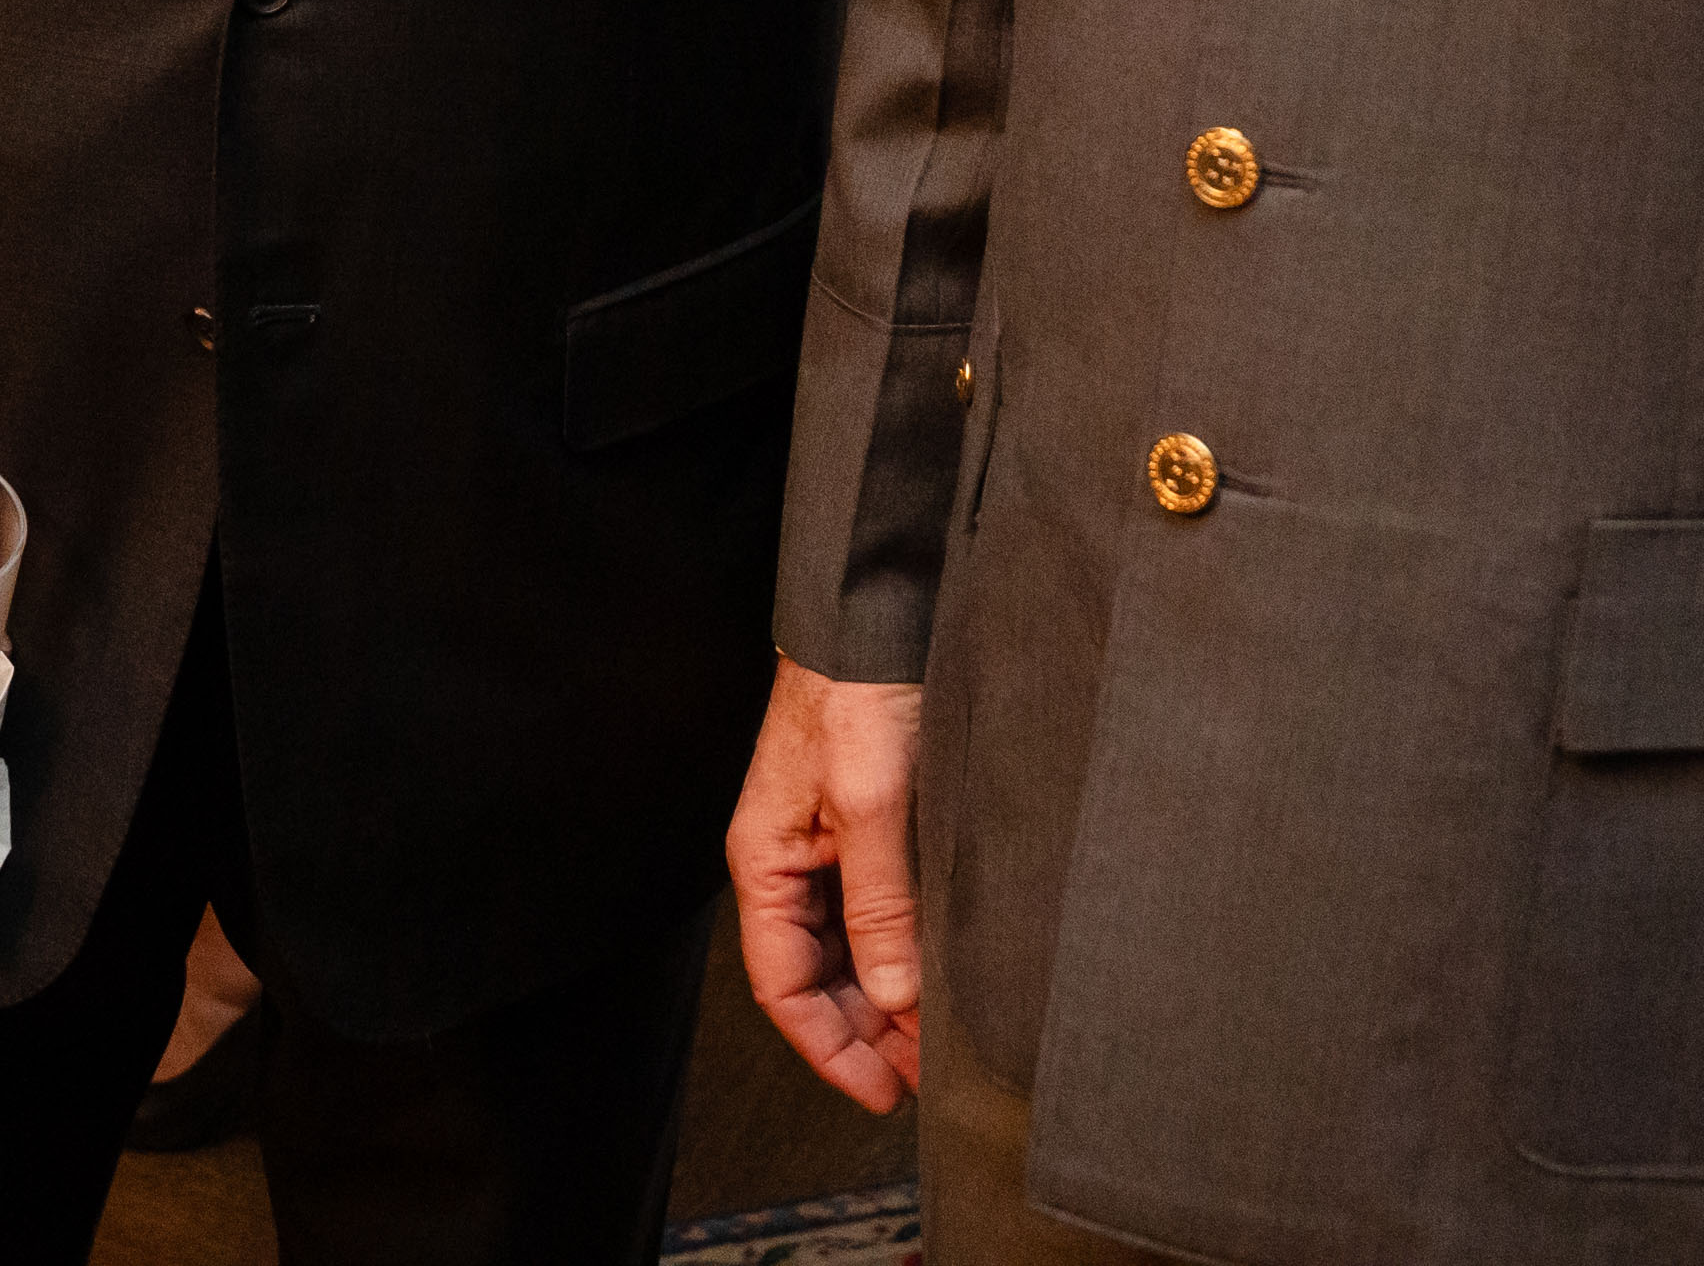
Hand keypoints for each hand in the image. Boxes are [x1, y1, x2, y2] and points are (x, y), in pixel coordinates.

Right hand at [727, 662, 927, 1109]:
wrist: (876, 611)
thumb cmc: (855, 692)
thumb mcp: (871, 801)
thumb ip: (879, 900)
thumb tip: (892, 993)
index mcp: (764, 860)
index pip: (782, 986)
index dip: (830, 1048)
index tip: (884, 1092)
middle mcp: (787, 861)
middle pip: (814, 977)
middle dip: (866, 1033)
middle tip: (928, 1074)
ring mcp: (822, 845)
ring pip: (846, 950)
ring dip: (886, 997)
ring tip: (939, 1036)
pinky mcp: (861, 826)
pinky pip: (871, 912)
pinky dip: (901, 952)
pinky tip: (937, 971)